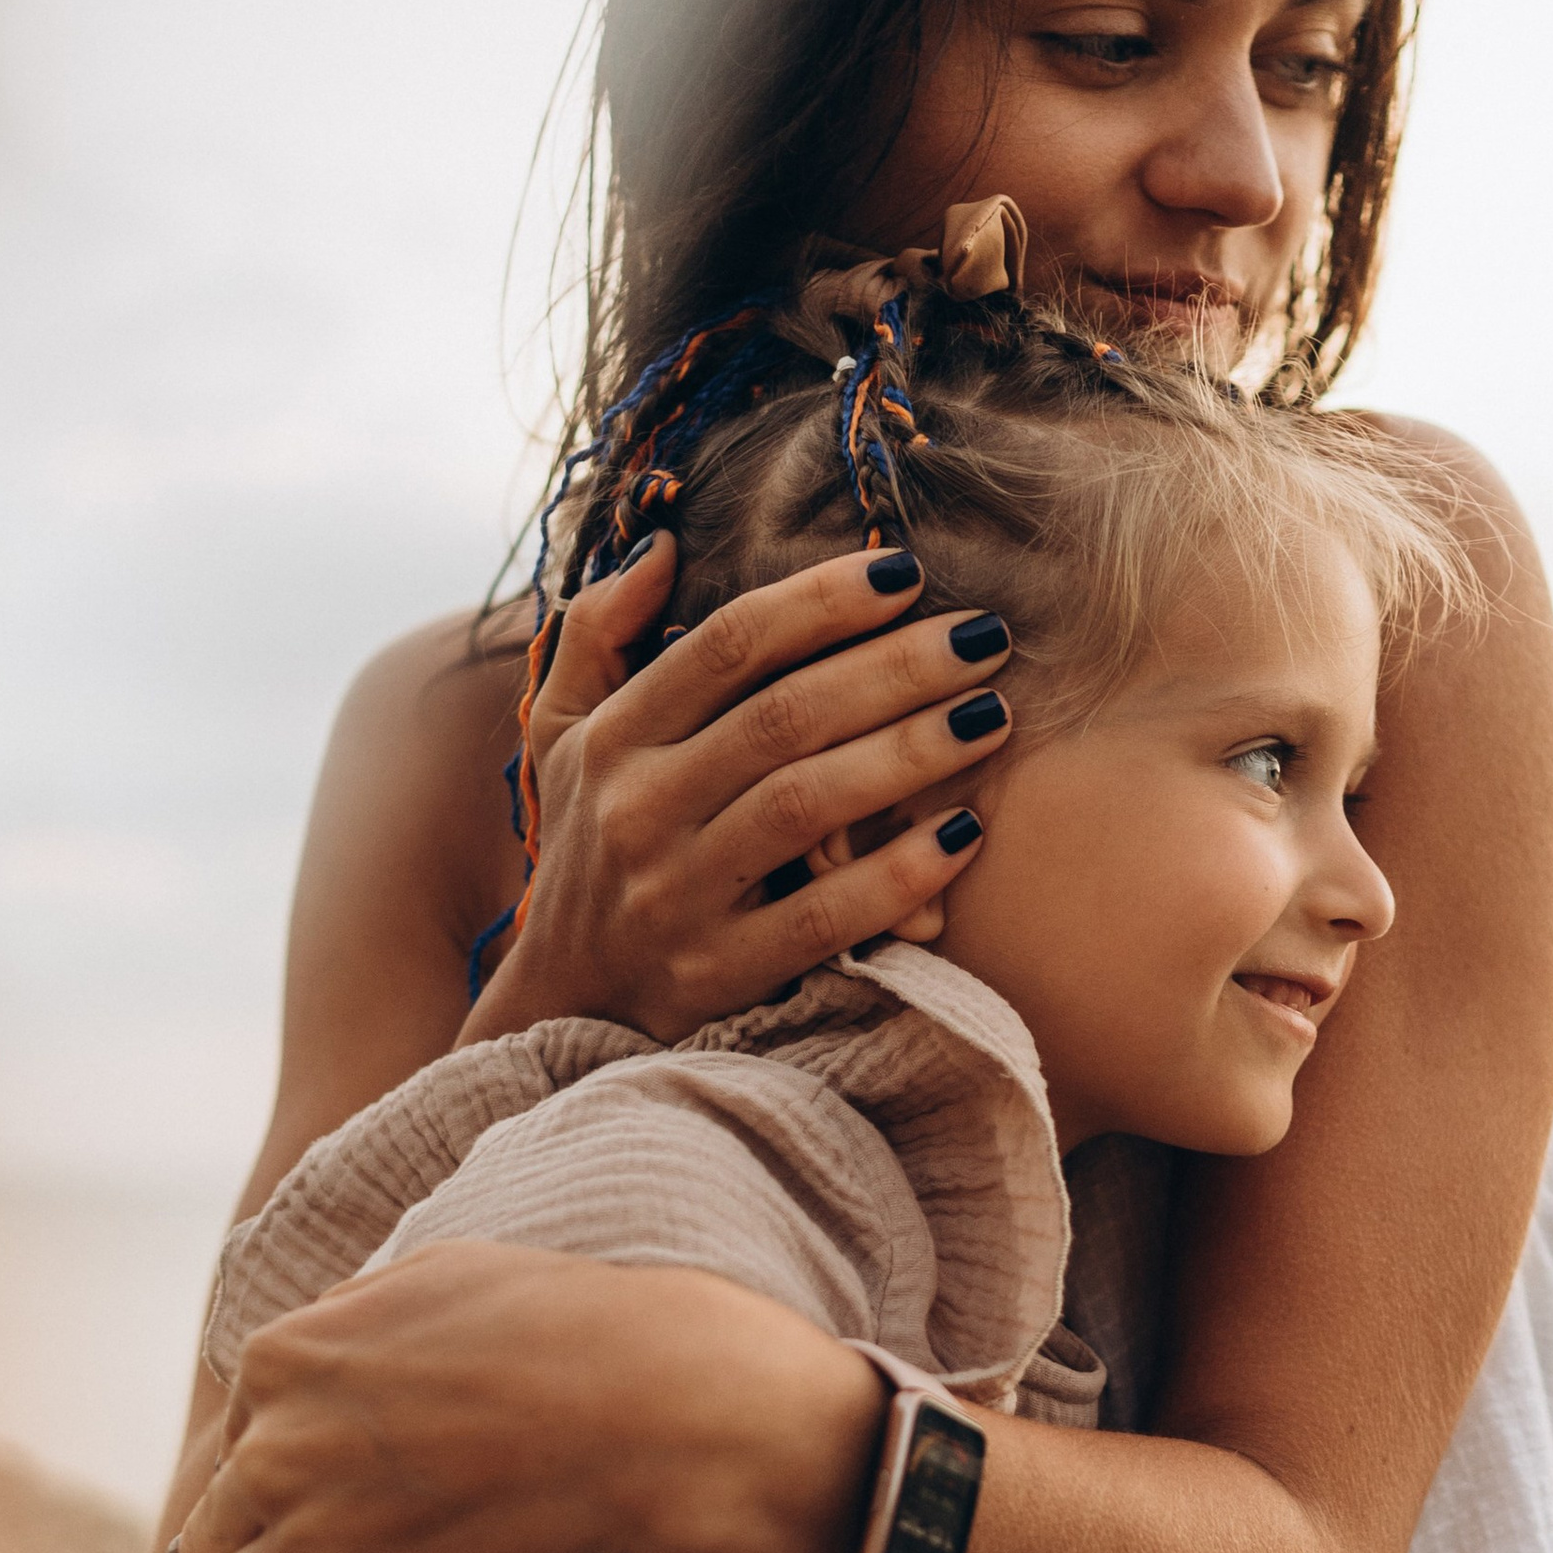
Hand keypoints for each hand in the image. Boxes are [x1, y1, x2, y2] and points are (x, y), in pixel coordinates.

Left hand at [150, 1243, 883, 1552]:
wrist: (644, 1406)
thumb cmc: (564, 1323)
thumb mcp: (436, 1274)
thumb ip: (355, 1314)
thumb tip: (322, 1343)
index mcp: (283, 1363)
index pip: (240, 1433)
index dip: (254, 1470)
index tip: (255, 1502)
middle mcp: (275, 1457)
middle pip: (215, 1526)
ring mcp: (319, 1549)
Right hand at [468, 534, 1011, 1041]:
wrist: (564, 1009)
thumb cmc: (586, 852)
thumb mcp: (561, 740)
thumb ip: (596, 636)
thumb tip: (663, 543)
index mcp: (612, 741)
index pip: (724, 647)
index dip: (818, 601)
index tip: (905, 572)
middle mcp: (638, 811)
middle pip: (783, 716)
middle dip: (895, 667)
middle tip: (984, 635)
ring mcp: (676, 897)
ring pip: (807, 805)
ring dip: (910, 755)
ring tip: (992, 716)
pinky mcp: (717, 975)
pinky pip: (822, 918)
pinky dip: (896, 877)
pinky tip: (965, 835)